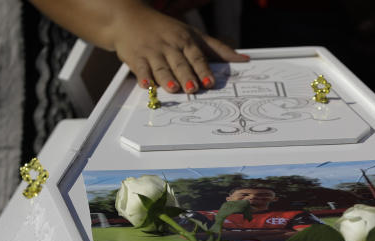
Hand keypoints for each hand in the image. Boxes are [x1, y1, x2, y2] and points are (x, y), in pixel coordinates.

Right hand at [110, 2, 248, 92]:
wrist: (129, 17)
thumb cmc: (167, 30)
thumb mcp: (193, 35)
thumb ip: (218, 49)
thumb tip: (244, 60)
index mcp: (185, 40)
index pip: (197, 57)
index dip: (203, 70)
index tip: (210, 83)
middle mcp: (170, 46)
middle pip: (180, 63)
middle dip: (186, 75)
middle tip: (193, 88)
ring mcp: (152, 52)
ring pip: (161, 67)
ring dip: (167, 78)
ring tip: (174, 88)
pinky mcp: (136, 58)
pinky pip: (140, 69)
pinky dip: (143, 77)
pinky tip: (146, 85)